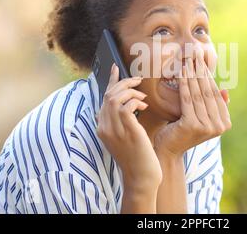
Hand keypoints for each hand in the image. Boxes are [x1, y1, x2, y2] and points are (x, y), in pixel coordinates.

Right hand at [96, 64, 161, 190]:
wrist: (141, 178)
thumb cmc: (138, 157)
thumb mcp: (126, 137)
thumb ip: (123, 121)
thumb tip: (129, 106)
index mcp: (102, 127)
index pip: (104, 98)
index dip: (111, 81)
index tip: (117, 68)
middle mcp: (104, 127)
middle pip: (108, 95)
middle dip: (124, 83)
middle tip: (138, 81)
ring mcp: (114, 129)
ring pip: (115, 97)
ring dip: (131, 91)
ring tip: (143, 97)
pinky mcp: (126, 131)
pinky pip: (125, 106)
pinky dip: (135, 101)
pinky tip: (144, 106)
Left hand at [154, 52, 231, 156]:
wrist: (168, 150)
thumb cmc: (183, 131)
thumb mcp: (201, 117)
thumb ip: (213, 106)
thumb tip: (225, 90)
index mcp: (225, 123)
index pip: (216, 94)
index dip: (209, 76)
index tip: (202, 61)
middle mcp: (219, 126)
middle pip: (207, 93)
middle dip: (201, 72)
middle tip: (195, 55)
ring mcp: (207, 127)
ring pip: (198, 94)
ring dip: (192, 75)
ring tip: (188, 60)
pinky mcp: (193, 125)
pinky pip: (187, 99)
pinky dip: (184, 84)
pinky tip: (181, 72)